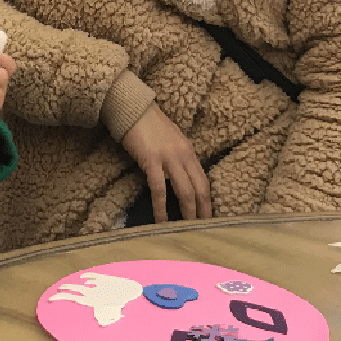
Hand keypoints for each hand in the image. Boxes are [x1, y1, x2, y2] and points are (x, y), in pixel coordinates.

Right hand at [121, 103, 211, 221]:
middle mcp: (184, 155)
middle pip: (199, 189)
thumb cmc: (150, 124)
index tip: (208, 219)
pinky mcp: (151, 160)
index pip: (204, 181)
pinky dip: (161, 208)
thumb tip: (182, 177)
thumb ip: (179, 157)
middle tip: (204, 231)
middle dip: (203, 212)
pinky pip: (159, 189)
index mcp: (189, 151)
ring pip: (184, 191)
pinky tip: (161, 221)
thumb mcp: (172, 139)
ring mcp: (168, 158)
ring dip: (188, 214)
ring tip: (188, 231)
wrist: (133, 108)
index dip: (208, 202)